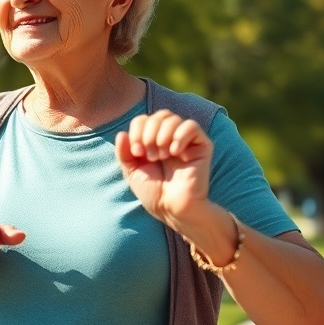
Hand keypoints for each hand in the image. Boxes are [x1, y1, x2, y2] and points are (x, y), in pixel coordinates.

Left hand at [114, 111, 212, 226]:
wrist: (173, 208)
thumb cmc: (153, 193)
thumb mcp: (132, 172)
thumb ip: (124, 153)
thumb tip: (121, 133)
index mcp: (153, 141)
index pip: (143, 119)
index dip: (137, 131)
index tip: (137, 153)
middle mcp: (170, 138)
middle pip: (158, 116)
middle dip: (148, 133)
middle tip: (149, 155)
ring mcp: (186, 141)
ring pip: (173, 119)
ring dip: (162, 135)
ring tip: (161, 155)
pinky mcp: (202, 146)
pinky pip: (192, 126)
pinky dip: (180, 135)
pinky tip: (175, 152)